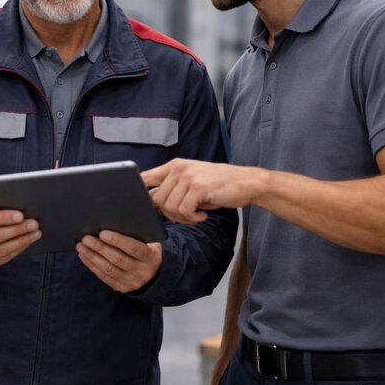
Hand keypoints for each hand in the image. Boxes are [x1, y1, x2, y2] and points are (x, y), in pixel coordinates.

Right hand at [0, 198, 40, 270]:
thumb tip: (8, 197)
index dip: (4, 218)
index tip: (21, 215)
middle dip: (18, 229)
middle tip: (34, 223)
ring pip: (1, 250)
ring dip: (22, 241)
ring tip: (36, 233)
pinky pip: (2, 259)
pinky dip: (16, 250)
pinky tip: (26, 242)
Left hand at [76, 230, 161, 292]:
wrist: (152, 273)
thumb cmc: (146, 248)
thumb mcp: (149, 240)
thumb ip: (137, 231)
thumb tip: (115, 219)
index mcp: (151, 257)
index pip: (133, 248)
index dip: (117, 240)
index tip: (102, 233)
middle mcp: (142, 271)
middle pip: (118, 259)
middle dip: (100, 248)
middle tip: (86, 238)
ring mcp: (131, 282)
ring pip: (108, 269)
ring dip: (92, 256)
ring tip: (81, 246)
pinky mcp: (121, 287)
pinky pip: (104, 276)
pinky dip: (92, 265)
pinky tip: (84, 255)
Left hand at [142, 159, 258, 224]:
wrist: (247, 183)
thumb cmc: (218, 186)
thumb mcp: (192, 183)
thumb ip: (172, 189)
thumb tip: (150, 201)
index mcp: (174, 165)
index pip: (144, 177)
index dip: (137, 194)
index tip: (141, 207)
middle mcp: (179, 168)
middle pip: (156, 199)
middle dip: (168, 214)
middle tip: (186, 216)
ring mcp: (189, 176)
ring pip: (169, 207)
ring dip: (182, 218)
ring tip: (196, 215)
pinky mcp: (199, 187)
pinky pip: (184, 211)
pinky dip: (192, 219)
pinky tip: (202, 216)